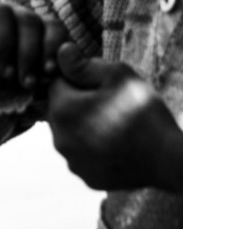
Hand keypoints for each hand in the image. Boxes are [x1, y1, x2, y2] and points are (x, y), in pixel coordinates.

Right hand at [0, 2, 68, 89]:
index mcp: (36, 30)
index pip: (53, 27)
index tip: (50, 72)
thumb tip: (67, 74)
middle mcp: (14, 17)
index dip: (54, 47)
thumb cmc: (1, 91)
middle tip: (26, 82)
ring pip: (2, 14)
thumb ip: (47, 80)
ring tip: (5, 74)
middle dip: (30, 53)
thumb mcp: (28, 89)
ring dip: (7, 46)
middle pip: (29, 20)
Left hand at [45, 43, 182, 192]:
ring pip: (71, 134)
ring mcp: (73, 163)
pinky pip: (84, 156)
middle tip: (111, 104)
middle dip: (78, 103)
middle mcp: (60, 140)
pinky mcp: (88, 178)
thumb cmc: (144, 111)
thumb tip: (61, 50)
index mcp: (62, 111)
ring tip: (116, 124)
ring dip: (85, 126)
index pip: (57, 83)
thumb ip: (83, 64)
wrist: (170, 158)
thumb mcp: (117, 75)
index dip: (79, 79)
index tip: (103, 86)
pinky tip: (118, 145)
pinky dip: (94, 149)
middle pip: (61, 110)